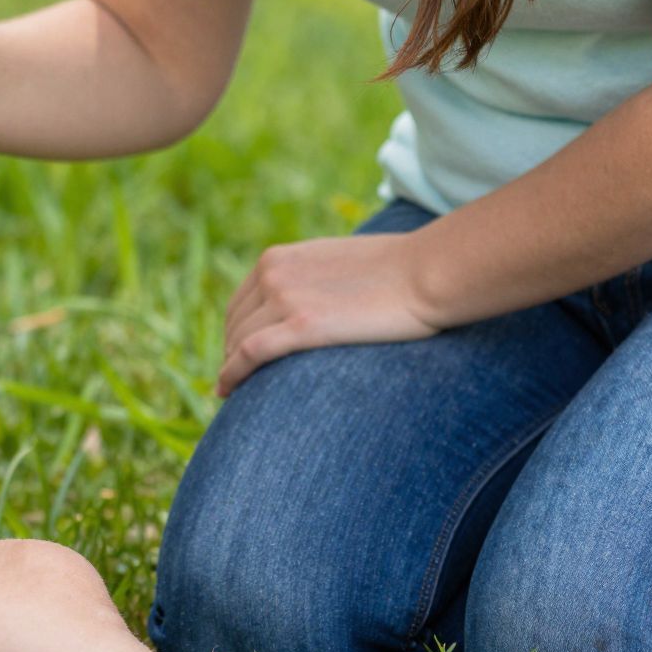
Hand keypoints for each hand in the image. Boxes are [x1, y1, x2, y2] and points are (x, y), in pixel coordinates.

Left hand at [217, 232, 441, 395]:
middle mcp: (272, 273)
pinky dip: (232, 374)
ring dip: (231, 369)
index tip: (236, 356)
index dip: (234, 333)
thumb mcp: (335, 264)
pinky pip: (250, 354)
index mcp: (278, 258)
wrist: (425, 272)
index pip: (241, 303)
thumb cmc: (395, 272)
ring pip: (238, 341)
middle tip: (236, 383)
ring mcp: (284, 298)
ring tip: (234, 394)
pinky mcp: (301, 325)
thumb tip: (306, 307)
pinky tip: (226, 392)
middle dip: (231, 354)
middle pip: (235, 324)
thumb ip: (309, 280)